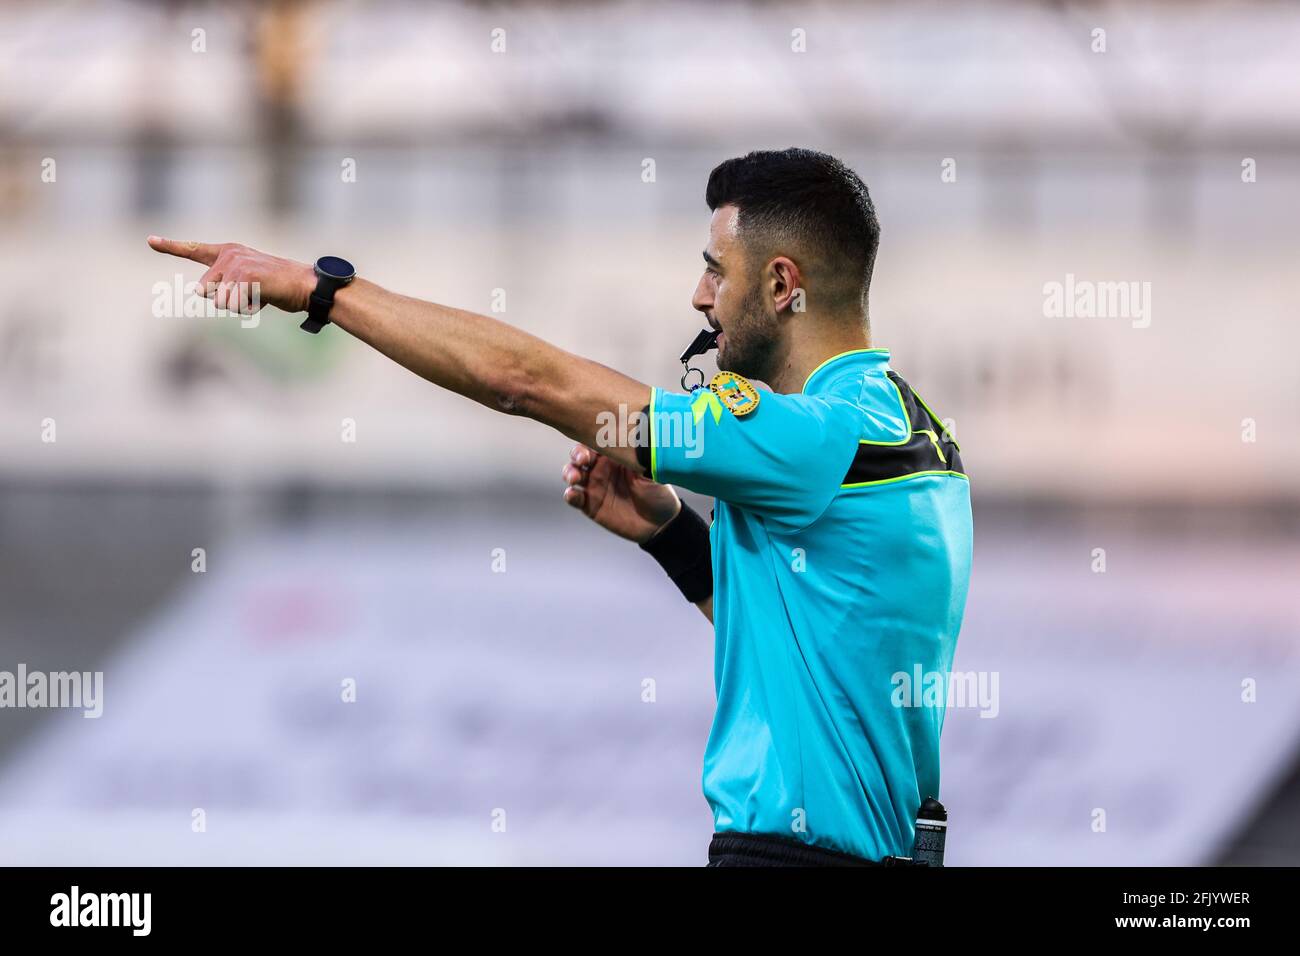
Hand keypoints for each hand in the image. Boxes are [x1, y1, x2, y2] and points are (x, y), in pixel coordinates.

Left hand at [147, 236, 316, 314]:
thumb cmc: (278, 287)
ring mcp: (236, 263)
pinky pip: (233, 304)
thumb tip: (199, 290)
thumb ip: (224, 283)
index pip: (194, 249)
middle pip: (205, 290)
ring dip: (239, 305)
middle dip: (226, 300)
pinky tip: (264, 298)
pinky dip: (248, 308)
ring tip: (260, 295)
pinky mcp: (244, 275)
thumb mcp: (247, 281)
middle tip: (253, 294)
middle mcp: (229, 254)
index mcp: (228, 252)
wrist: (306, 285)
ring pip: (219, 300)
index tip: (150, 240)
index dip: (171, 246)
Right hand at [562, 444, 680, 543]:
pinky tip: (574, 495)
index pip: (598, 440)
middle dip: (577, 454)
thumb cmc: (659, 493)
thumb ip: (642, 456)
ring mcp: (594, 486)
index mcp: (615, 455)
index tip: (593, 441)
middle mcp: (602, 467)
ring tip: (575, 478)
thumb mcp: (653, 471)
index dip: (591, 437)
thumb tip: (640, 436)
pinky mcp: (590, 505)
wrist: (660, 524)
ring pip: (572, 473)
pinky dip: (570, 495)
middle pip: (580, 454)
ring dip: (569, 472)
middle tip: (583, 460)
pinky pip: (574, 497)